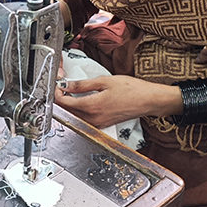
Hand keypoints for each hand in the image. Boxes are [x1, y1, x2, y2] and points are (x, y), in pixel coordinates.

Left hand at [55, 75, 182, 127]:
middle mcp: (93, 119)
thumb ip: (82, 84)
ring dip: (69, 105)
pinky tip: (81, 100)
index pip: (64, 103)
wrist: (149, 101)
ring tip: (70, 91)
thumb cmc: (131, 90)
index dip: (57, 93)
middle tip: (61, 86)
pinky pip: (84, 119)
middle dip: (61, 99)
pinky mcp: (102, 125)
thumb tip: (65, 85)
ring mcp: (98, 124)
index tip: (57, 84)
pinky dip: (79, 110)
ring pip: (75, 116)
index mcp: (92, 107)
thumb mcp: (104, 81)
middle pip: (67, 111)